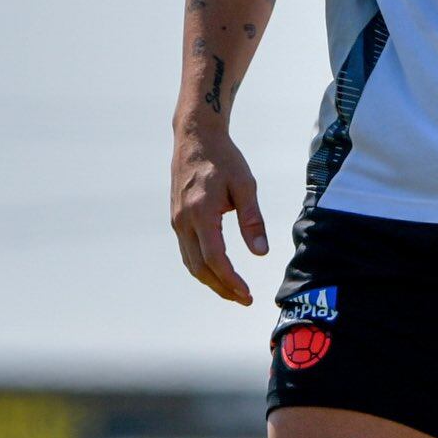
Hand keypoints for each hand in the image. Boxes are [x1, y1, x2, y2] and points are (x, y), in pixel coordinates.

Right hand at [170, 121, 268, 304]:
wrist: (195, 138)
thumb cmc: (223, 159)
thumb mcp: (245, 185)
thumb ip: (252, 220)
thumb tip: (261, 253)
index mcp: (201, 213)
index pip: (214, 258)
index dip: (231, 280)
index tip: (247, 293)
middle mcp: (184, 221)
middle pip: (200, 268)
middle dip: (222, 288)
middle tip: (244, 299)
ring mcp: (177, 221)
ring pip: (191, 263)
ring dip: (211, 281)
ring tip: (233, 292)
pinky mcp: (177, 219)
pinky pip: (187, 252)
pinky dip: (202, 267)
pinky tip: (217, 272)